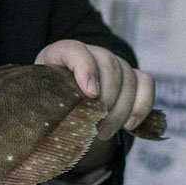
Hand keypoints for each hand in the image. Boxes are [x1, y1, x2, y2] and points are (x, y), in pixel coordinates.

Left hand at [34, 40, 153, 141]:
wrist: (65, 107)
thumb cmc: (48, 105)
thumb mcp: (39, 102)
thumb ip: (42, 106)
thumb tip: (39, 126)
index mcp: (61, 53)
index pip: (77, 51)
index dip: (86, 69)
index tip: (90, 94)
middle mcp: (92, 53)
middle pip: (109, 65)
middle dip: (107, 99)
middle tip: (96, 128)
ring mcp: (114, 63)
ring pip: (129, 77)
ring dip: (121, 110)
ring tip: (104, 133)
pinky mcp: (132, 77)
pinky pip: (146, 84)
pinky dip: (142, 105)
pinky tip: (130, 126)